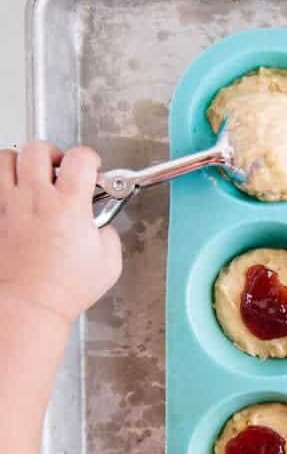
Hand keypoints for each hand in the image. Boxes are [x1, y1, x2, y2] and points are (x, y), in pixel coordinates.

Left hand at [0, 142, 121, 325]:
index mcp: (69, 205)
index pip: (80, 158)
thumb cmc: (64, 288)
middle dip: (54, 153)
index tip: (93, 170)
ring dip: (22, 162)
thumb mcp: (109, 262)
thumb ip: (109, 235)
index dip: (90, 159)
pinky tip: (17, 196)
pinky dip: (5, 182)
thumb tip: (101, 227)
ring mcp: (10, 206)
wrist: (29, 305)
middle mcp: (36, 199)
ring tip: (33, 176)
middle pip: (38, 149)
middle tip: (61, 169)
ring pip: (6, 158)